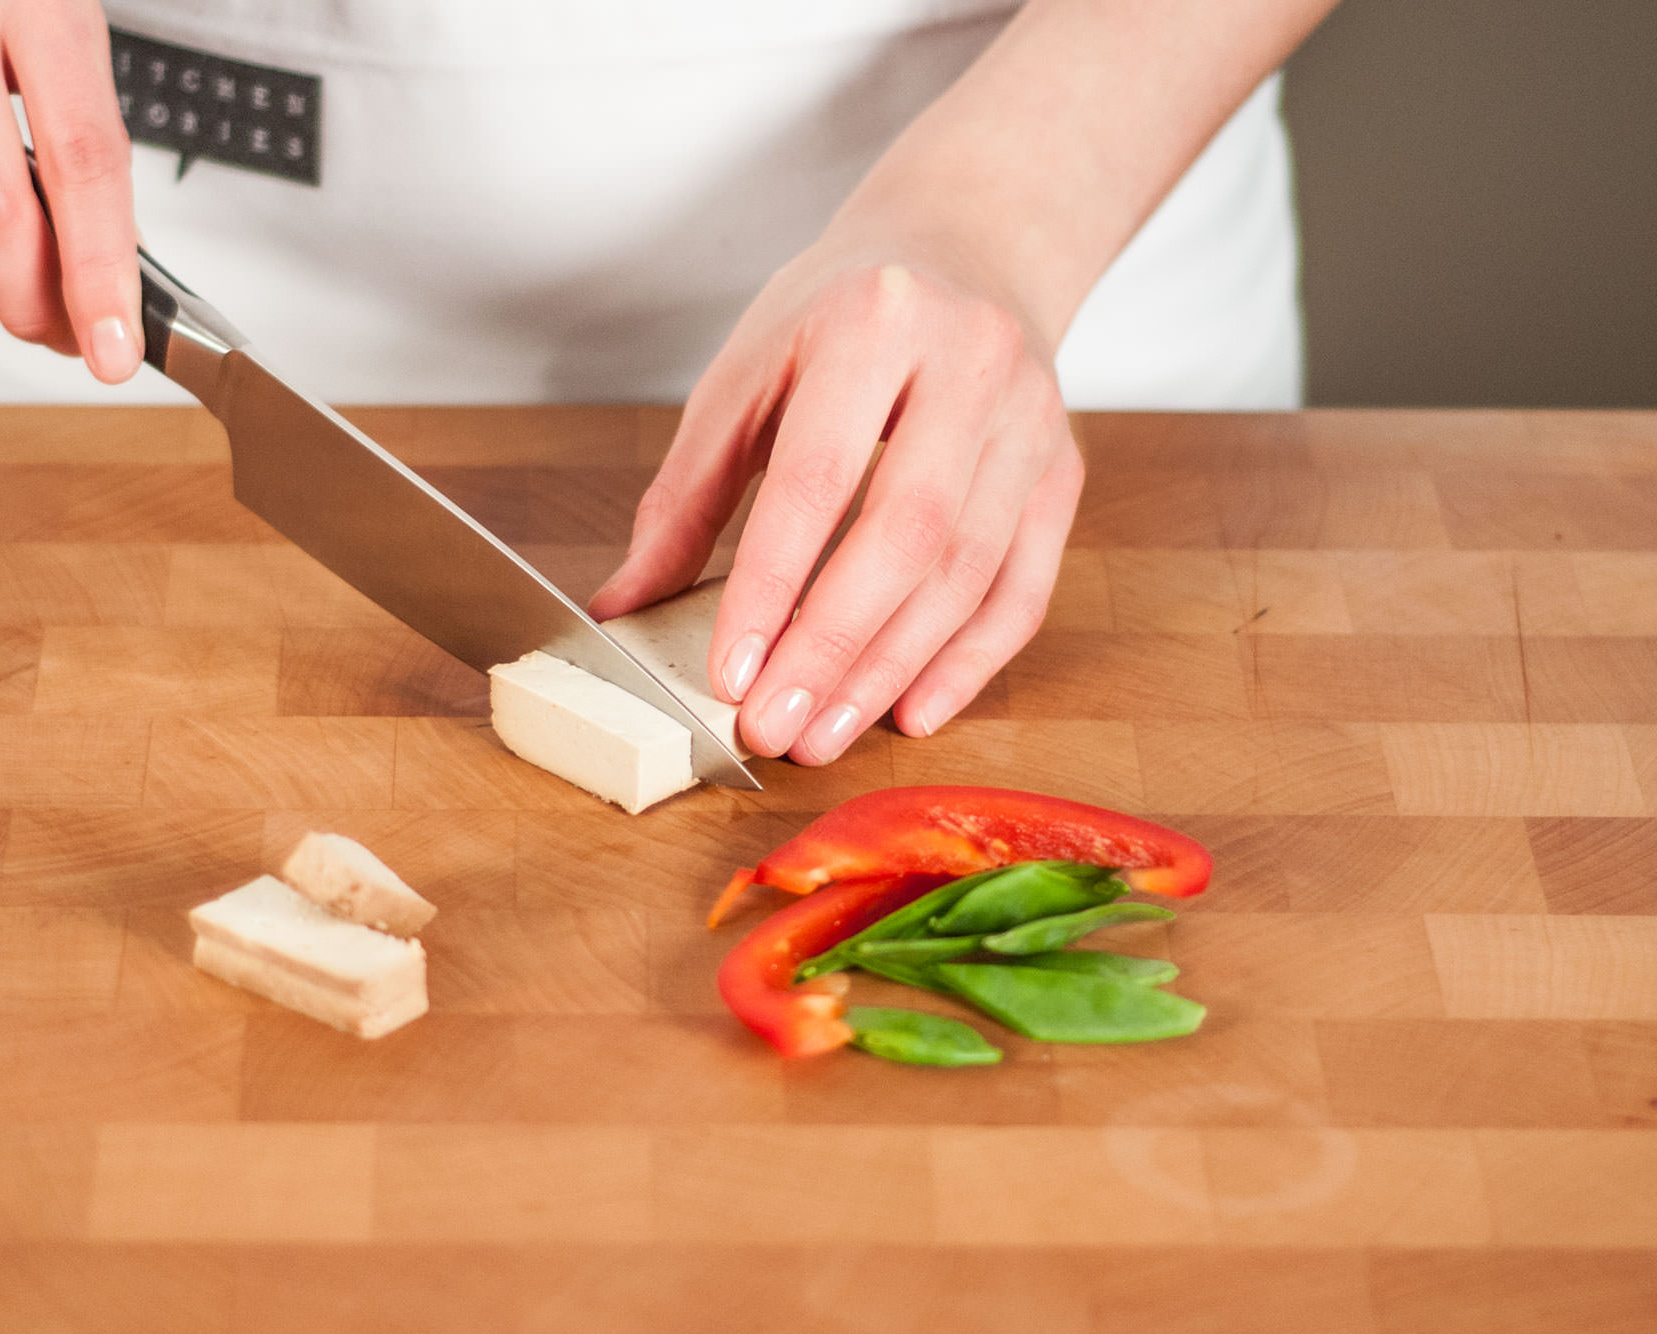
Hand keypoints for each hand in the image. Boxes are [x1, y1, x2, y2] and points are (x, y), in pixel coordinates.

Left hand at [589, 244, 1081, 764]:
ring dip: (893, 670)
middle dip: (835, 646)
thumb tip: (624, 605)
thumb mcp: (746, 376)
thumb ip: (684, 495)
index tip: (732, 671)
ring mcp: (1031, 419)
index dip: (773, 584)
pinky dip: (968, 661)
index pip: (817, 477)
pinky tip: (911, 710)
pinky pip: (1023, 587)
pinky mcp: (1062, 470)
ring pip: (969, 572)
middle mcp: (968, 363)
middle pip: (907, 533)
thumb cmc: (839, 316)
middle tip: (777, 728)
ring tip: (825, 733)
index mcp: (873, 322)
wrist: (967, 247)